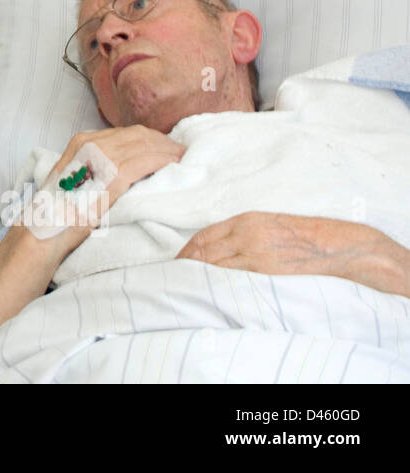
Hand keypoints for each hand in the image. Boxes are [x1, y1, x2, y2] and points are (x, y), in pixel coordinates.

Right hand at [50, 125, 185, 223]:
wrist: (46, 229)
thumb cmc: (59, 211)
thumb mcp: (75, 178)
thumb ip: (96, 166)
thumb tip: (126, 166)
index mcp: (82, 141)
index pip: (126, 133)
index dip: (151, 139)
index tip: (166, 148)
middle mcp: (91, 143)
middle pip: (138, 135)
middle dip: (163, 142)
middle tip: (180, 153)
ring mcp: (101, 157)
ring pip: (145, 145)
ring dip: (168, 151)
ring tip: (183, 159)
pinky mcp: (112, 175)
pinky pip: (146, 162)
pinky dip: (163, 161)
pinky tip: (175, 166)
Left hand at [177, 212, 409, 297]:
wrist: (336, 244)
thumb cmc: (305, 235)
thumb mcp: (270, 224)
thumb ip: (244, 233)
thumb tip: (220, 248)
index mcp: (245, 220)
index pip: (204, 236)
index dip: (187, 250)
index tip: (177, 261)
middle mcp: (245, 234)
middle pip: (204, 252)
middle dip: (186, 265)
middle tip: (175, 278)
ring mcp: (254, 253)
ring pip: (215, 267)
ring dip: (198, 277)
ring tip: (188, 288)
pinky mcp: (265, 271)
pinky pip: (233, 279)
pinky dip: (218, 285)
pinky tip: (210, 292)